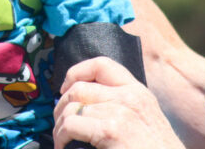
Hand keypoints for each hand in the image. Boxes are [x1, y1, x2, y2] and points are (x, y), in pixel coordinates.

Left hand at [53, 57, 184, 148]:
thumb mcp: (145, 121)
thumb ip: (122, 106)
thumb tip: (87, 104)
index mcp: (139, 92)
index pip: (101, 64)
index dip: (76, 72)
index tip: (65, 88)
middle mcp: (130, 97)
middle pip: (79, 87)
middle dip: (61, 105)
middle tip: (60, 123)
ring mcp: (120, 113)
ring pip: (71, 107)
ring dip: (59, 125)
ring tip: (62, 139)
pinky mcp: (111, 130)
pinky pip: (70, 125)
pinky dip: (61, 137)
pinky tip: (65, 147)